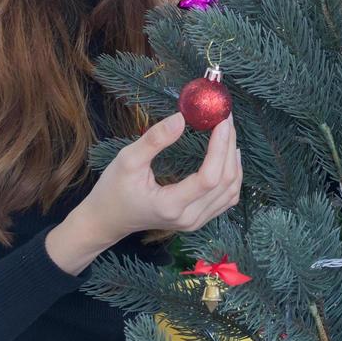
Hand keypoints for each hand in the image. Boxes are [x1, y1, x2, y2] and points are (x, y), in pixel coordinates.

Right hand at [76, 111, 242, 246]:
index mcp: (170, 205)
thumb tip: (181, 118)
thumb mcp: (127, 160)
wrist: (107, 220)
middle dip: (229, 146)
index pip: (209, 177)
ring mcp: (196, 222)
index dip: (220, 148)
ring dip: (234, 160)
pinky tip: (229, 156)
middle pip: (225, 182)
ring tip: (228, 132)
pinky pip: (227, 198)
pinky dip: (233, 176)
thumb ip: (154, 140)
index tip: (222, 121)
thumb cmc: (113, 189)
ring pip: (231, 191)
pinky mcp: (199, 220)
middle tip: (226, 119)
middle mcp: (188, 218)